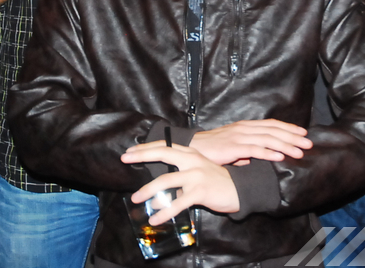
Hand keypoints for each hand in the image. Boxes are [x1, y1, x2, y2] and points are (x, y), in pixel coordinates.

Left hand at [121, 143, 238, 224]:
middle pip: (163, 153)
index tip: (129, 151)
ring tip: (136, 198)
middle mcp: (192, 160)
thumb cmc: (217, 181)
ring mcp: (196, 175)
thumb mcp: (197, 172)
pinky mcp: (200, 191)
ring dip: (148, 190)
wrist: (239, 189)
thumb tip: (158, 190)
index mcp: (190, 153)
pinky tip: (156, 218)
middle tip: (124, 159)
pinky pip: (178, 203)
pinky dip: (165, 212)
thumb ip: (179, 176)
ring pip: (166, 180)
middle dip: (141, 156)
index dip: (146, 148)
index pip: (164, 147)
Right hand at [188, 119, 310, 165]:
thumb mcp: (231, 148)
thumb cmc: (211, 149)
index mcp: (245, 126)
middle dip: (293, 137)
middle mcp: (245, 129)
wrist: (192, 148)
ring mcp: (239, 137)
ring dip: (286, 145)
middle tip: (309, 143)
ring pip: (268, 139)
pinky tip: (280, 157)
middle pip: (274, 131)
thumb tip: (252, 160)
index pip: (271, 125)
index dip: (288, 128)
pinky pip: (255, 149)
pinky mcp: (234, 147)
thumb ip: (243, 152)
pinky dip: (269, 153)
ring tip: (300, 151)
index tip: (303, 133)